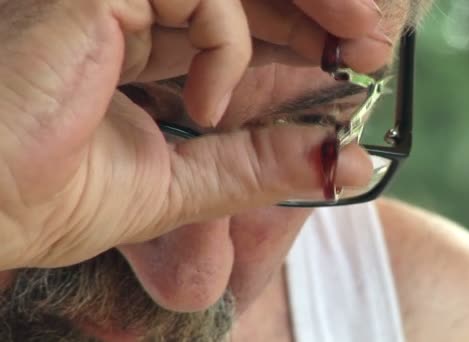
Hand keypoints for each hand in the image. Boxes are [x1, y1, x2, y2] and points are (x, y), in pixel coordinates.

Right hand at [0, 0, 382, 269]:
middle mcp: (122, 8)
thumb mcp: (185, 184)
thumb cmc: (55, 197)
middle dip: (315, 9)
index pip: (230, 24)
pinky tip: (209, 104)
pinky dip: (227, 48)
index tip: (348, 57)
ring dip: (304, 8)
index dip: (294, 34)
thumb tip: (338, 160)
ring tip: (352, 46)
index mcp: (134, 48)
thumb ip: (257, 165)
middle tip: (374, 36)